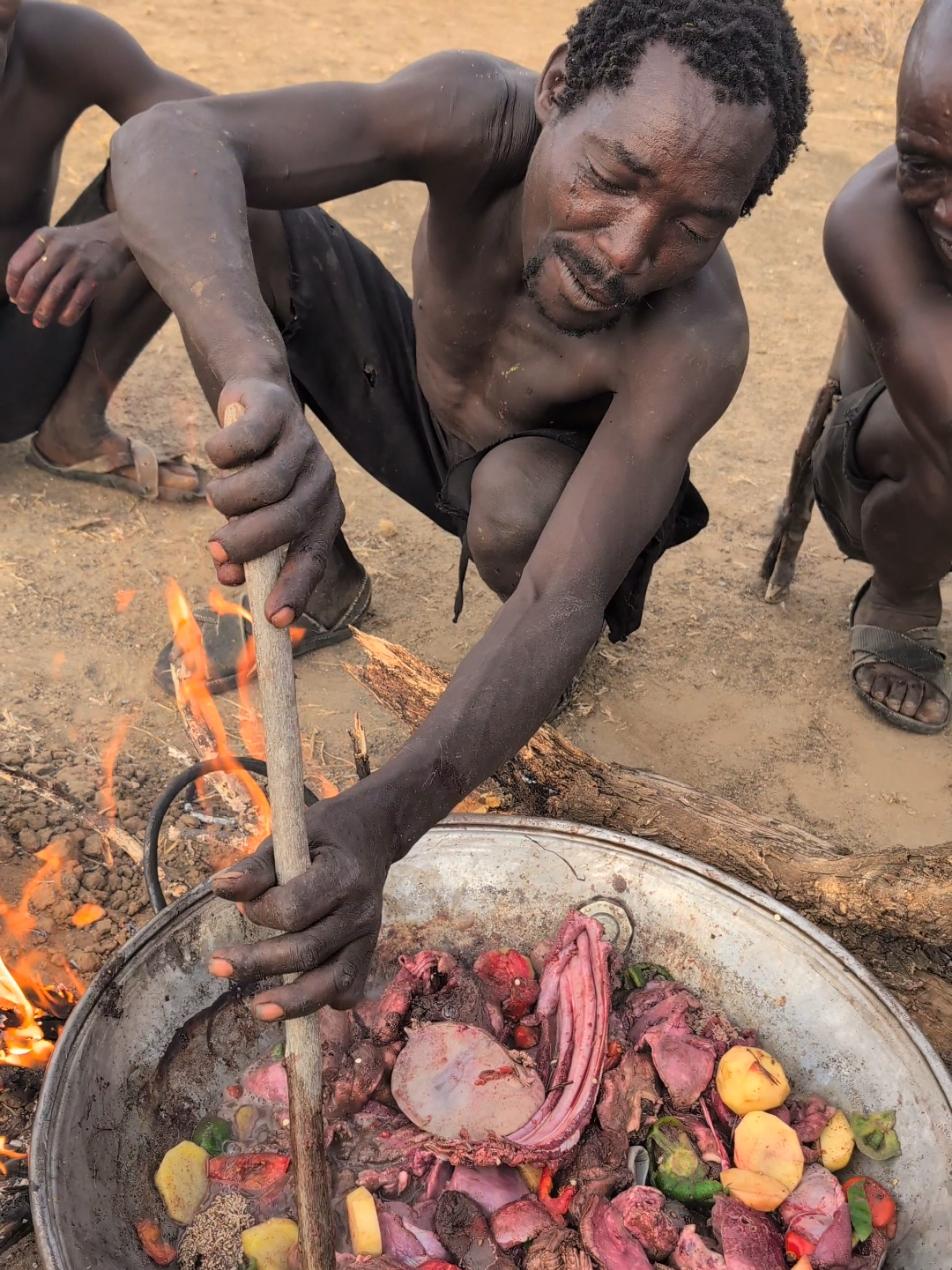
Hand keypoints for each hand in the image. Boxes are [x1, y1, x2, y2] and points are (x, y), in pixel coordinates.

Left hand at [6, 220, 130, 326]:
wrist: (114, 236)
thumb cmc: (79, 243)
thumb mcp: (54, 240)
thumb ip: (36, 260)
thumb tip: (17, 294)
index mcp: (43, 237)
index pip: (18, 264)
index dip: (12, 285)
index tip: (13, 298)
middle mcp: (58, 248)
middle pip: (34, 280)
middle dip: (26, 300)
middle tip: (25, 311)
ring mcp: (78, 262)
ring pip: (55, 293)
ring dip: (44, 312)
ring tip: (40, 322)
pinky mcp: (95, 276)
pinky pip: (78, 301)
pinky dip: (68, 314)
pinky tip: (64, 321)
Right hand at [206, 378, 343, 623]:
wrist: (258, 400)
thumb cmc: (256, 471)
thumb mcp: (255, 514)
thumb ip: (246, 549)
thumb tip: (229, 579)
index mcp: (323, 512)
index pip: (314, 556)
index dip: (295, 587)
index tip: (273, 618)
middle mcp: (322, 481)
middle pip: (289, 520)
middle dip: (248, 542)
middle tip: (217, 548)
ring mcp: (303, 445)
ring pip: (265, 484)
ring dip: (229, 499)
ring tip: (216, 499)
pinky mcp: (278, 413)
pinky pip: (242, 442)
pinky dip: (219, 454)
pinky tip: (216, 456)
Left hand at [207, 794, 389, 1017]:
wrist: (372, 835)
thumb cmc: (323, 837)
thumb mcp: (291, 837)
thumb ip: (257, 866)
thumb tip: (221, 888)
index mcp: (343, 875)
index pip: (295, 909)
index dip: (260, 910)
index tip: (243, 902)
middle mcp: (361, 911)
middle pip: (307, 951)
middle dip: (257, 963)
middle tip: (216, 965)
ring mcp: (369, 937)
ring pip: (333, 983)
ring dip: (292, 1002)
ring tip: (257, 1009)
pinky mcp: (367, 953)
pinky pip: (348, 991)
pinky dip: (324, 1002)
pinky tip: (295, 1000)